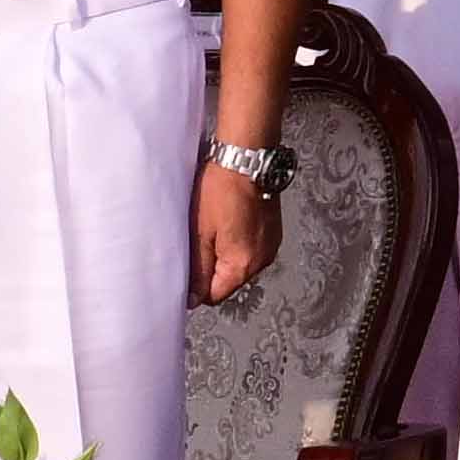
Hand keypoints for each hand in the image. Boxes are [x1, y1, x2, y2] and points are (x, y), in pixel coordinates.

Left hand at [194, 159, 274, 307]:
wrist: (246, 160)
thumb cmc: (220, 191)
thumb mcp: (200, 234)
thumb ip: (198, 270)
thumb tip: (193, 298)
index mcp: (243, 265)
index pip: (214, 296)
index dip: (196, 286)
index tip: (186, 265)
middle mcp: (262, 260)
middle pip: (229, 281)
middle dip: (211, 268)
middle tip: (197, 241)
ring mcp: (270, 246)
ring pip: (239, 264)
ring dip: (224, 254)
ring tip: (214, 228)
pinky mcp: (273, 232)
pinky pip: (250, 249)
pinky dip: (238, 242)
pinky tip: (228, 222)